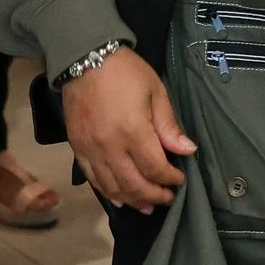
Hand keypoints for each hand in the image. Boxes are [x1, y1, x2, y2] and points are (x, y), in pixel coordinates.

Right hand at [63, 46, 194, 212]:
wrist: (85, 58)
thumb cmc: (126, 72)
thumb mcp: (156, 92)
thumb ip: (168, 125)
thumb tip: (187, 151)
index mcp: (132, 131)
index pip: (154, 168)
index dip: (169, 178)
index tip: (180, 178)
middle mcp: (109, 146)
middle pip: (133, 184)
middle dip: (154, 195)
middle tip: (167, 198)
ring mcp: (90, 150)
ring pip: (112, 187)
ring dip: (132, 200)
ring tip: (147, 206)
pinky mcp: (77, 148)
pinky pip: (93, 179)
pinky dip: (108, 192)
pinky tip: (120, 198)